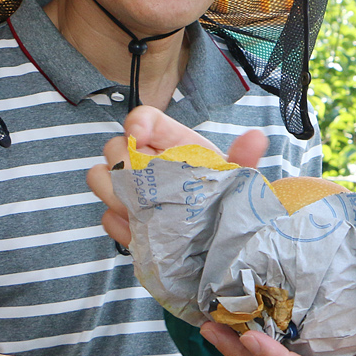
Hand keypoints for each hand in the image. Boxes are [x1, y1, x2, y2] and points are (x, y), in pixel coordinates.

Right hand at [86, 105, 268, 245]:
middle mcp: (146, 162)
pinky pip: (108, 219)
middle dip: (123, 164)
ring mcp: (132, 190)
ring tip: (146, 213)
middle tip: (146, 186)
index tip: (138, 136)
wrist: (221, 237)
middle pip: (113, 147)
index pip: (144, 119)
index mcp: (172, 143)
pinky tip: (145, 235)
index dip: (137, 123)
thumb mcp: (237, 178)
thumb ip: (244, 158)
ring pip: (100, 179)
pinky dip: (122, 227)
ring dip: (117, 195)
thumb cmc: (225, 197)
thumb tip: (256, 139)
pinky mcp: (126, 220)